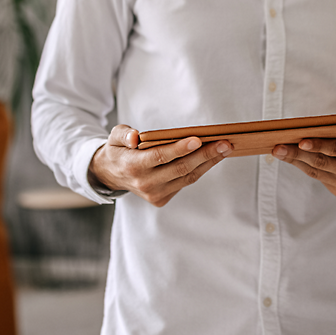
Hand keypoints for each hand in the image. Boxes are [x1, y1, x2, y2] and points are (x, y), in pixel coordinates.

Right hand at [88, 124, 230, 207]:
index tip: (198, 139)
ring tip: (225, 148)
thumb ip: (124, 134)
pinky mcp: (161, 199)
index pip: (160, 157)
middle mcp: (145, 183)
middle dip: (205, 155)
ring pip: (187, 177)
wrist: (110, 174)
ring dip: (208, 163)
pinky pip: (185, 182)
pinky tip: (213, 157)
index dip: (179, 149)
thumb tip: (135, 137)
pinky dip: (200, 169)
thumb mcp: (114, 137)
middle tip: (225, 143)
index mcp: (133, 166)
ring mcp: (154, 194)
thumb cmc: (119, 150)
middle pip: (180, 168)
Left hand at [272, 136, 335, 197]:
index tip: (300, 140)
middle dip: (297, 154)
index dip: (318, 145)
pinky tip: (291, 159)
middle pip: (321, 162)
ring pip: (316, 172)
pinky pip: (319, 178)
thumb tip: (308, 127)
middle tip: (278, 147)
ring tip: (279, 151)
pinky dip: (304, 167)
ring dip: (295, 161)